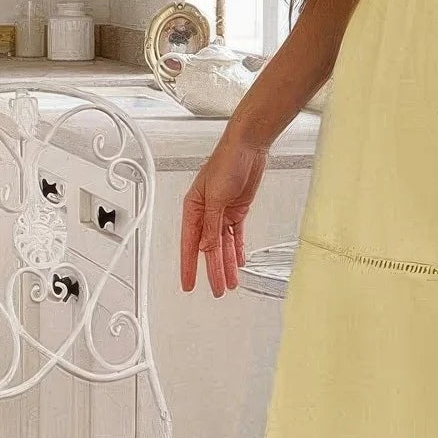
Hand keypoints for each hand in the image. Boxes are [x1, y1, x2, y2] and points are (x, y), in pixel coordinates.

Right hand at [180, 128, 267, 295]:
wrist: (249, 147)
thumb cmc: (226, 161)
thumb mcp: (216, 198)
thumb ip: (211, 225)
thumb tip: (207, 248)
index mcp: (193, 209)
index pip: (190, 245)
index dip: (190, 266)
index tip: (189, 284)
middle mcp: (206, 213)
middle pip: (208, 249)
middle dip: (213, 271)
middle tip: (218, 291)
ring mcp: (222, 212)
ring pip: (223, 245)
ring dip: (227, 264)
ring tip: (231, 283)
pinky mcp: (237, 210)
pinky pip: (235, 236)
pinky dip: (237, 249)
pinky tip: (238, 262)